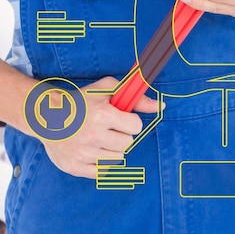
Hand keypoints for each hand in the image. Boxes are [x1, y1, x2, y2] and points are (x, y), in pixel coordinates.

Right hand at [41, 77, 160, 178]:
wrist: (46, 116)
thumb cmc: (81, 101)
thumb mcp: (107, 89)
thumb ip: (136, 97)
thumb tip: (161, 106)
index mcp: (101, 115)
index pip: (136, 126)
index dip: (130, 121)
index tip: (120, 118)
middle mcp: (92, 136)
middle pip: (128, 143)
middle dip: (121, 135)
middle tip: (108, 128)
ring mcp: (82, 154)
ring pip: (118, 159)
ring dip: (112, 149)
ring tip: (99, 138)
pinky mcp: (74, 167)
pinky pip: (104, 172)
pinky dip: (102, 162)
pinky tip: (93, 150)